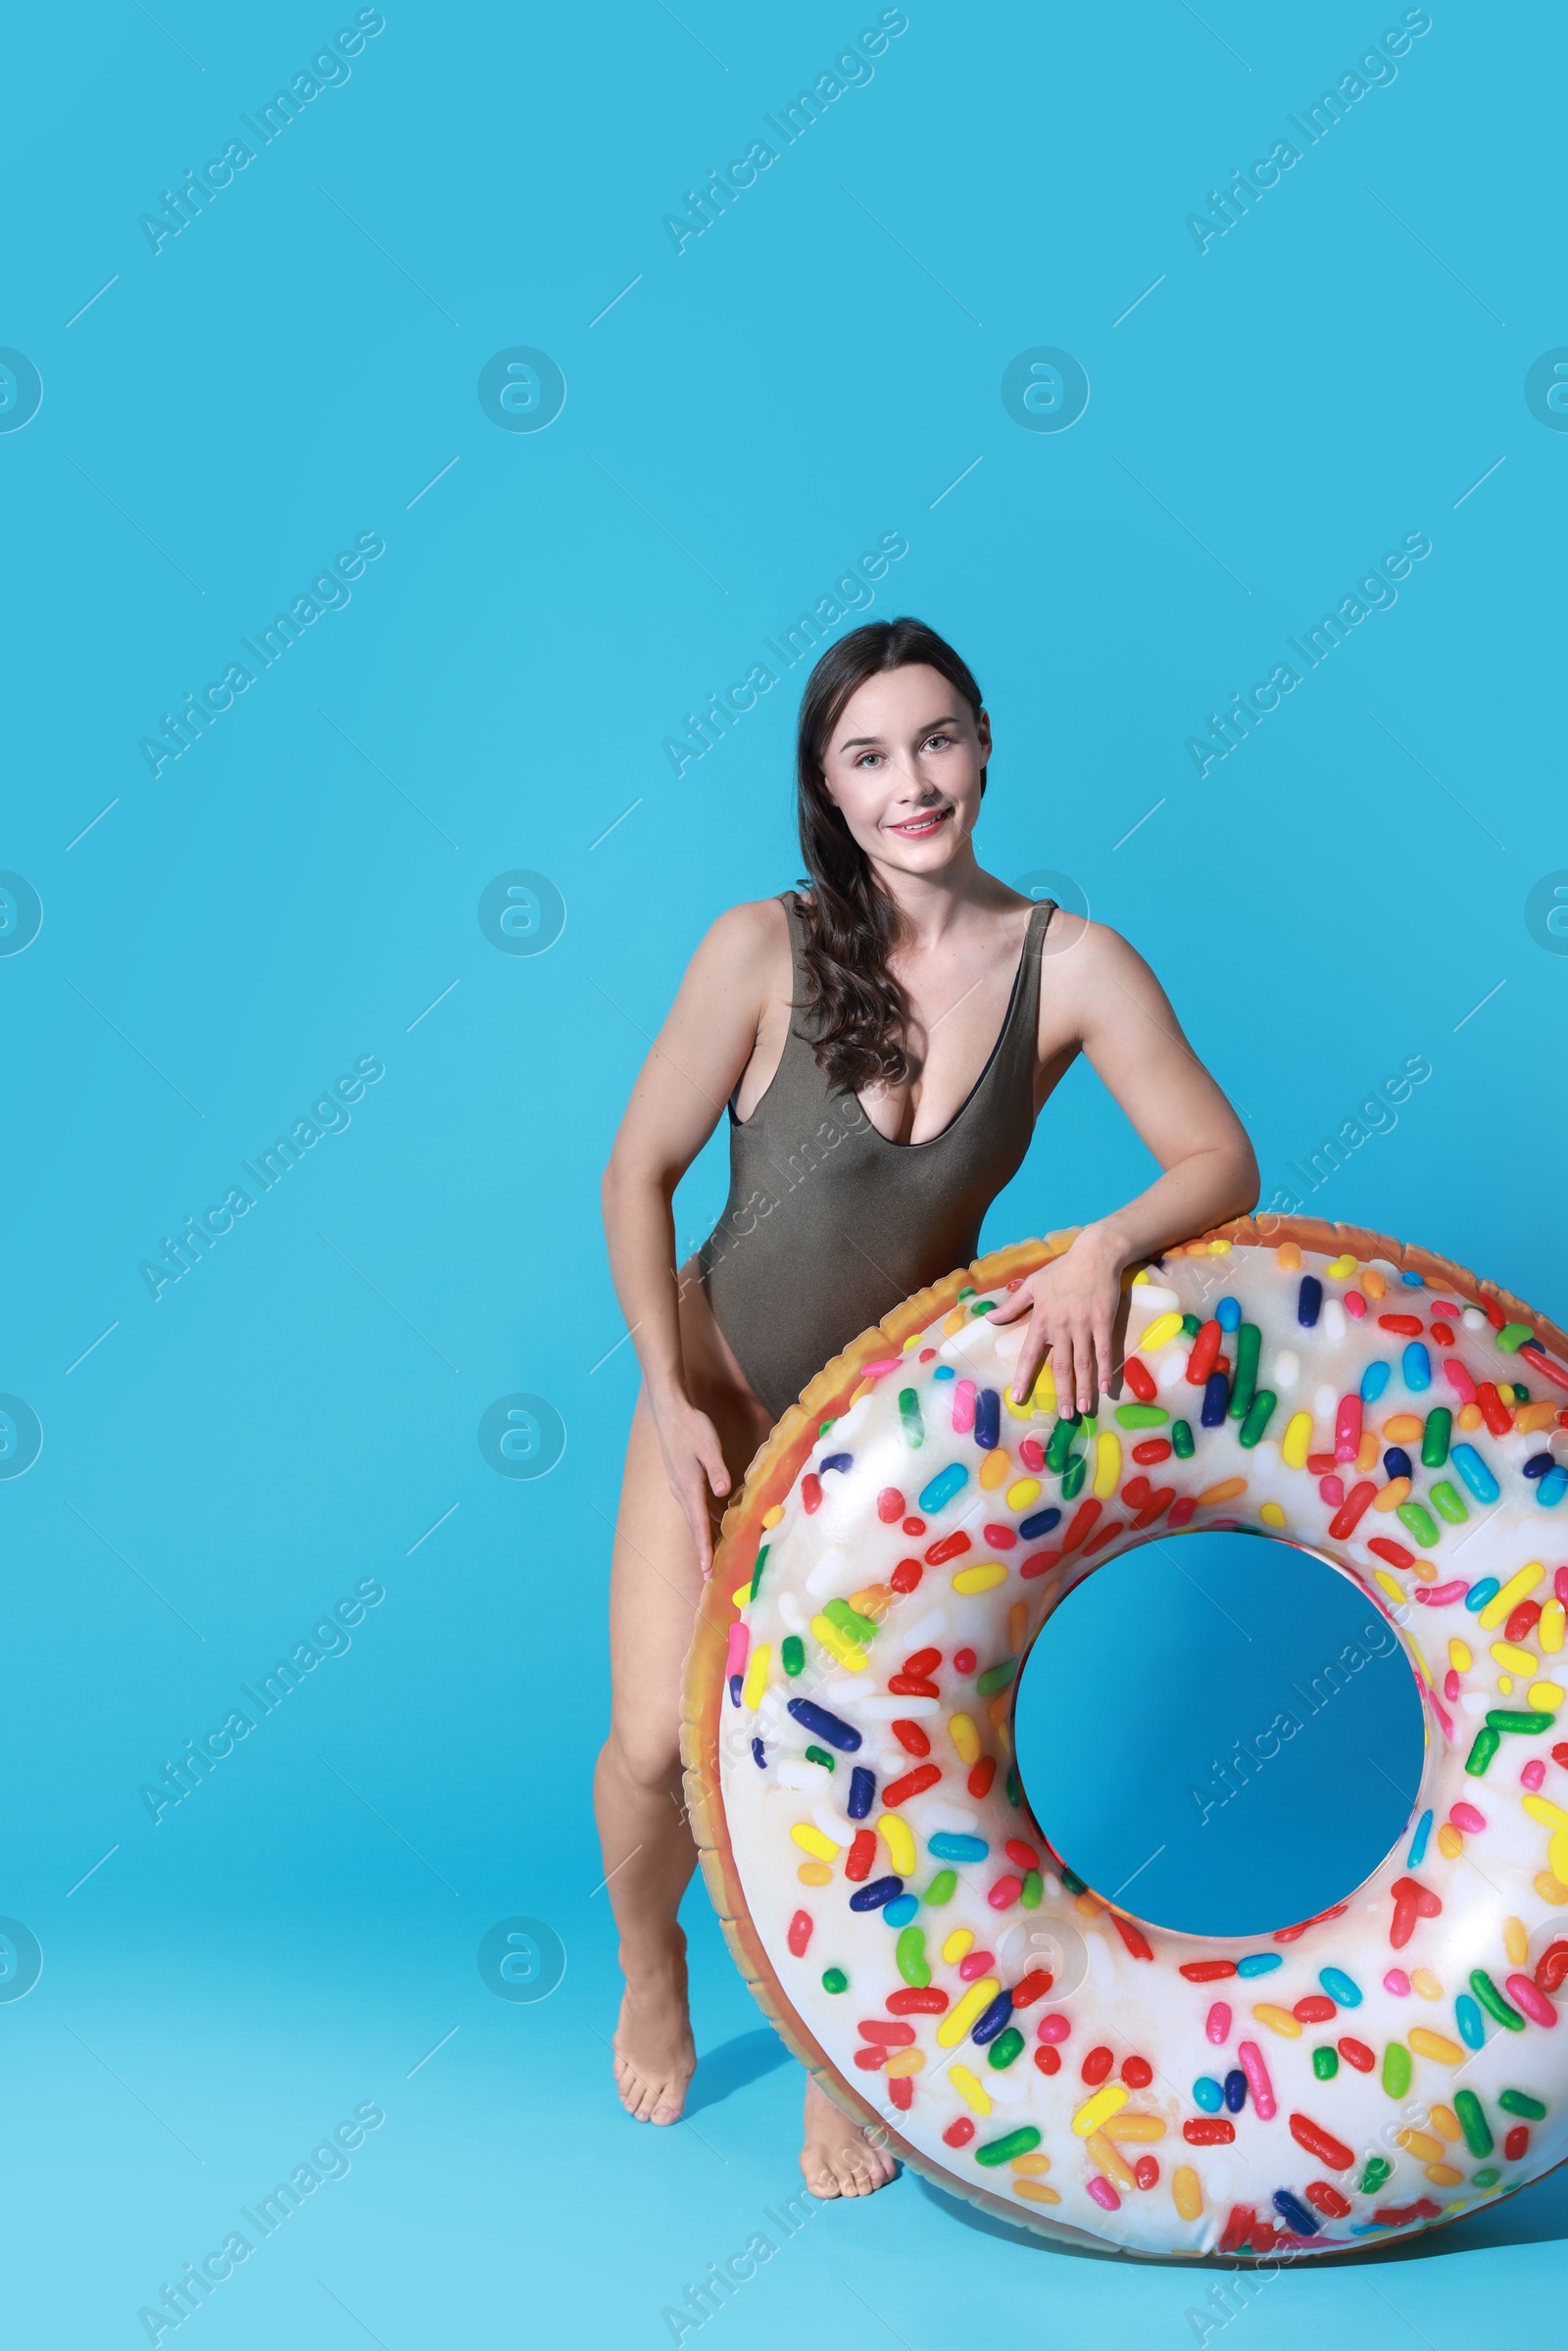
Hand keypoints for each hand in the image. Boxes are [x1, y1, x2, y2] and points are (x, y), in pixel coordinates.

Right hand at [646, 1386, 731, 1578]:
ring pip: (695, 1515)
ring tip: (715, 1554)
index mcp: (689, 1486)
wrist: (669, 1410)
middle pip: (695, 1525)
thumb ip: (718, 1469)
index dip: (704, 1547)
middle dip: (703, 1549)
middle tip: (709, 1574)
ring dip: (704, 1534)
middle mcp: (682, 1490)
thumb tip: (724, 1491)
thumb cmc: (691, 1426)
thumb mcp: (708, 1445)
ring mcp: (680, 1485)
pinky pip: (695, 1504)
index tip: (706, 1570)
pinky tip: (718, 1518)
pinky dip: (705, 1516)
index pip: (699, 1523)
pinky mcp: (682, 1478)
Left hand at [989, 1224, 1129, 1416]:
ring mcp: (1084, 1325)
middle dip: (1063, 1392)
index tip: (1018, 1397)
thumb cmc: (1062, 1269)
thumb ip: (1012, 1305)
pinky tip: (1106, 1387)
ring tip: (1084, 1408)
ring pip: (1083, 1363)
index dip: (1024, 1377)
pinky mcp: (1104, 1321)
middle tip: (1066, 1415)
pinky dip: (1104, 1370)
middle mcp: (1061, 1326)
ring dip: (1084, 1388)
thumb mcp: (1033, 1285)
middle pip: (1061, 1366)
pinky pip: (1104, 1351)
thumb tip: (989, 1319)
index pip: (1030, 1355)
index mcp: (1041, 1320)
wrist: (1095, 1254)